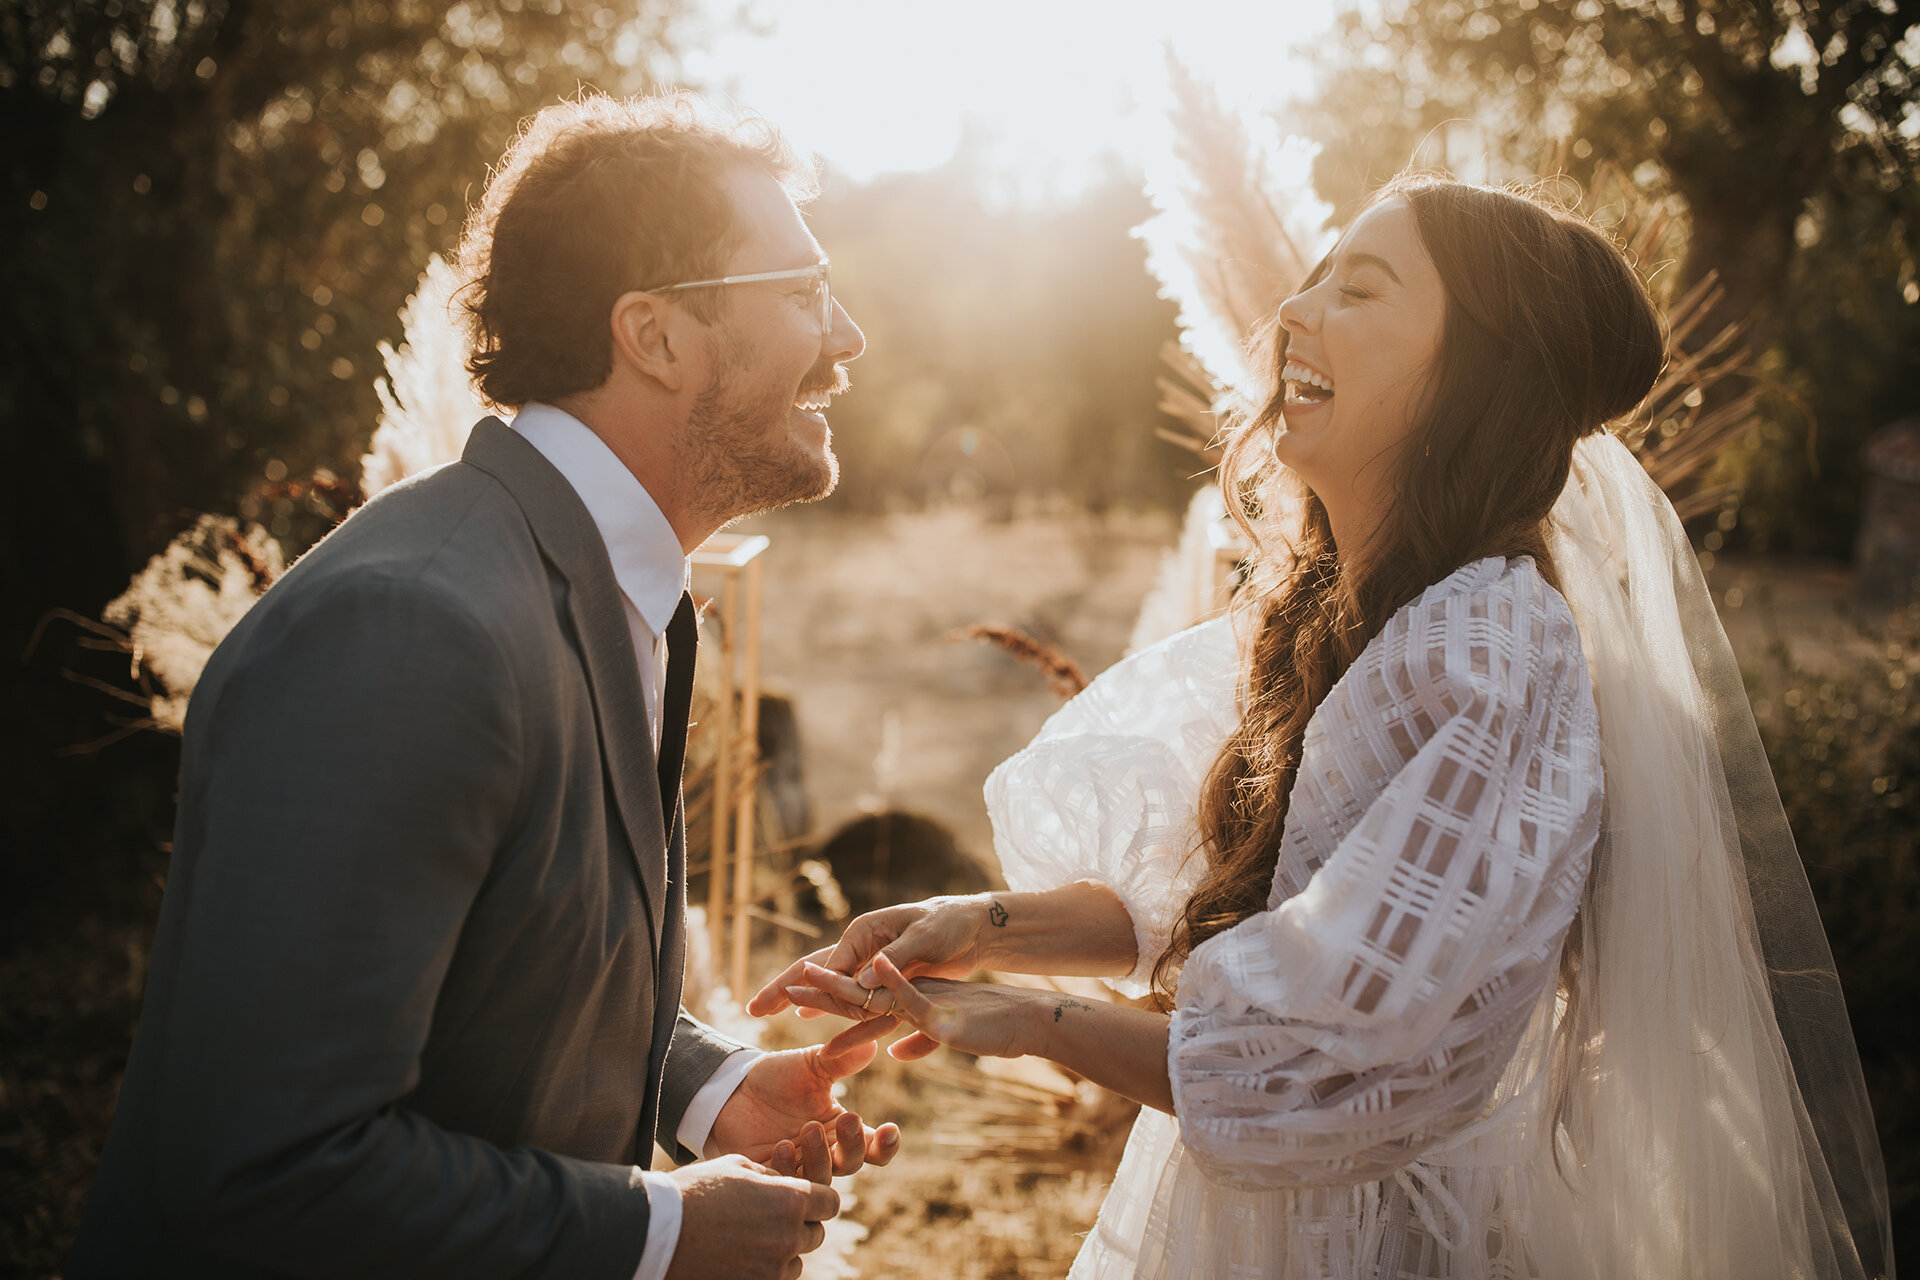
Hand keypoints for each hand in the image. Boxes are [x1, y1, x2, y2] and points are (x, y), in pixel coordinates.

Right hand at [665, 1154, 838, 1279]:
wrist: (657, 1231)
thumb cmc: (695, 1191)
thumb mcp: (737, 1167)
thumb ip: (772, 1176)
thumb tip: (787, 1184)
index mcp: (790, 1199)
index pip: (830, 1203)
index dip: (819, 1199)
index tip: (807, 1200)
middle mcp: (788, 1236)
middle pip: (814, 1234)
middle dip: (799, 1225)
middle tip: (771, 1218)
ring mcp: (772, 1268)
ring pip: (795, 1261)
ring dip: (782, 1251)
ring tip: (751, 1239)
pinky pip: (774, 1279)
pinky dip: (765, 1269)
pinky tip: (741, 1256)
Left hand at [708, 1042, 900, 1178]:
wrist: (732, 1088)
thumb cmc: (776, 1077)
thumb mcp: (811, 1066)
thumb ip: (842, 1060)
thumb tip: (873, 1044)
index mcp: (839, 1129)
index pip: (873, 1147)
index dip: (885, 1145)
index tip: (889, 1130)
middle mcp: (824, 1152)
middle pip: (851, 1164)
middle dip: (854, 1145)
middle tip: (848, 1118)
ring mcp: (798, 1167)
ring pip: (823, 1179)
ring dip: (821, 1156)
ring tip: (808, 1128)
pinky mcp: (771, 1176)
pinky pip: (787, 1184)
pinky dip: (788, 1168)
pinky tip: (781, 1146)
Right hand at [747, 895, 991, 1017]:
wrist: (970, 925)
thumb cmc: (949, 923)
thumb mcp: (924, 938)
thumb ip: (893, 960)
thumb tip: (860, 983)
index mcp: (865, 931)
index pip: (828, 965)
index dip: (803, 986)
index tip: (782, 1006)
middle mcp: (860, 945)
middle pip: (814, 970)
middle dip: (783, 989)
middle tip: (753, 1010)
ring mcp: (868, 961)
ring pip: (825, 983)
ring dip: (799, 998)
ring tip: (767, 1012)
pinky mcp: (880, 976)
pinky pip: (848, 994)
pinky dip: (826, 1003)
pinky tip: (809, 1014)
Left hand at [804, 953, 1044, 1061]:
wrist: (1027, 1021)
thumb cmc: (992, 1030)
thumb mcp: (947, 1038)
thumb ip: (920, 1040)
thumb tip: (896, 1050)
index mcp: (906, 1002)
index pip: (856, 999)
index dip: (824, 998)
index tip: (791, 998)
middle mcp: (908, 996)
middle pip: (853, 992)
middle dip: (815, 992)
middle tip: (780, 989)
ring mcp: (923, 1002)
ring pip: (872, 992)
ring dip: (839, 985)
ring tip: (805, 978)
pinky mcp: (940, 1013)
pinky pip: (910, 998)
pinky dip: (890, 985)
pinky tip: (868, 978)